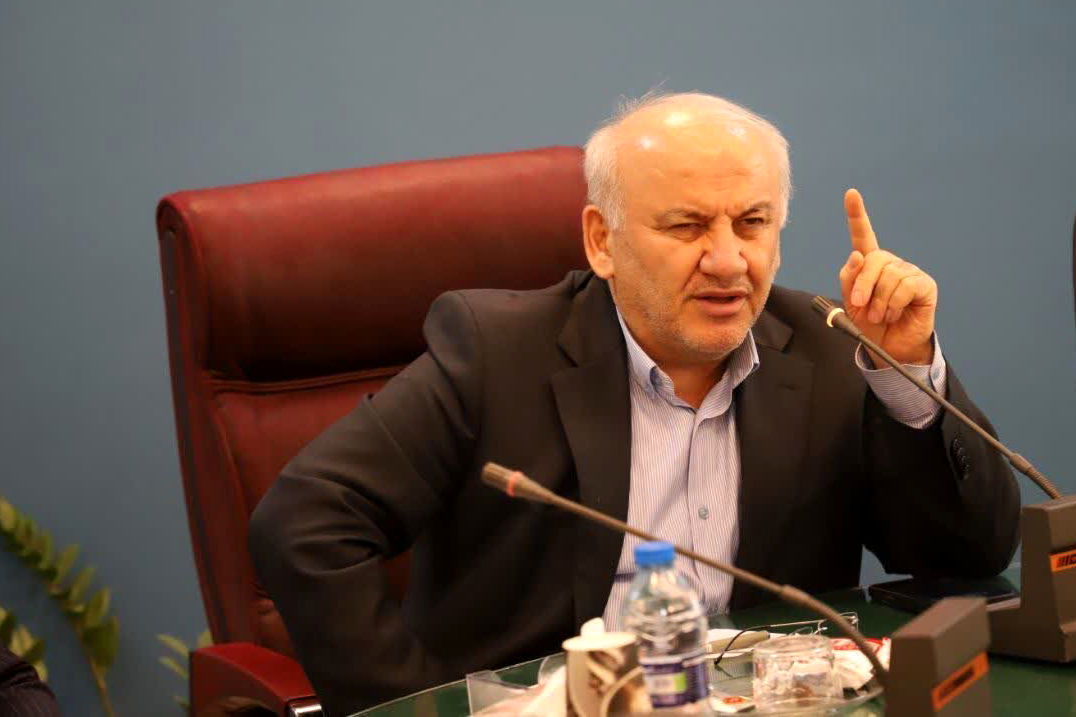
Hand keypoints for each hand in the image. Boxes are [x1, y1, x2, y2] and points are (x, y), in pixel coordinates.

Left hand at [838, 189, 936, 365]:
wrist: (889, 347)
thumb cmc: (871, 323)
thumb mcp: (852, 303)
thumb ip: (850, 280)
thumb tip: (857, 256)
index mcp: (870, 265)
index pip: (863, 236)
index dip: (856, 215)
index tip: (851, 194)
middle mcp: (890, 264)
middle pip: (873, 260)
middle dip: (863, 286)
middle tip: (861, 307)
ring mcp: (909, 272)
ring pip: (888, 277)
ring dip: (879, 302)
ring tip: (881, 316)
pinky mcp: (924, 284)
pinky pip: (904, 286)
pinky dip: (894, 304)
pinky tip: (896, 313)